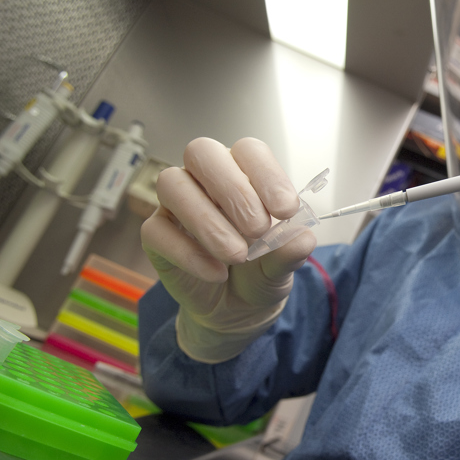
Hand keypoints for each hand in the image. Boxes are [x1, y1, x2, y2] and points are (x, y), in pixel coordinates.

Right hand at [140, 137, 316, 362]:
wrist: (237, 309)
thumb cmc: (261, 271)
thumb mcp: (282, 265)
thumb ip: (291, 251)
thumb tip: (302, 239)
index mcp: (243, 173)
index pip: (249, 151)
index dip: (267, 175)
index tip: (287, 210)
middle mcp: (205, 179)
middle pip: (202, 152)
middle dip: (233, 190)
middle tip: (258, 230)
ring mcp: (176, 204)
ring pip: (173, 185)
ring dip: (208, 221)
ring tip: (237, 256)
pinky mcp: (156, 235)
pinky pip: (157, 230)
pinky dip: (189, 254)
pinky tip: (216, 274)